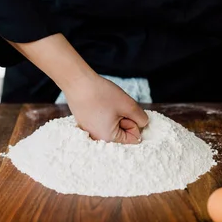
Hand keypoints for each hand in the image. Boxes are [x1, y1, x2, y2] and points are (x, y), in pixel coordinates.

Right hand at [6, 34, 147, 142]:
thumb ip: (141, 118)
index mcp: (109, 139)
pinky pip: (102, 122)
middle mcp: (98, 139)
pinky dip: (105, 113)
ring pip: (113, 126)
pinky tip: (98, 104)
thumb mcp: (128, 105)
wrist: (77, 82)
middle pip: (123, 133)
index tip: (124, 111)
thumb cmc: (102, 94)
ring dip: (115, 115)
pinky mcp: (85, 123)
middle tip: (114, 106)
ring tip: (106, 104)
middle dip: (124, 118)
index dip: (134, 122)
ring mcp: (90, 131)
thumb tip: (143, 124)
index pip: (134, 138)